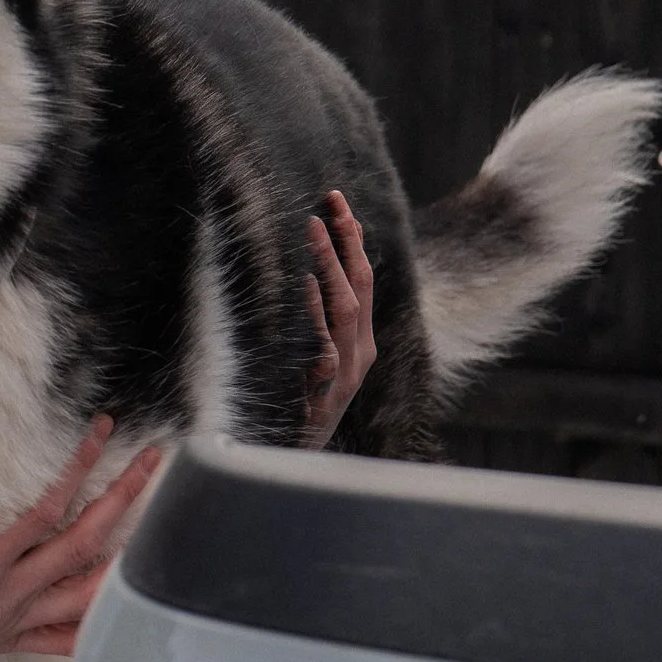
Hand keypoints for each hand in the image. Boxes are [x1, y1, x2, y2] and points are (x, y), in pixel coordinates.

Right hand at [0, 417, 162, 661]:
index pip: (44, 511)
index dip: (78, 469)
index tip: (99, 433)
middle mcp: (5, 599)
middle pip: (80, 546)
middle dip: (121, 500)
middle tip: (151, 462)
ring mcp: (7, 624)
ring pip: (83, 594)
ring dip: (123, 558)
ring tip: (158, 529)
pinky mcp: (1, 643)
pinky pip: (59, 640)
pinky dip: (94, 627)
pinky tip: (120, 614)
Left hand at [304, 190, 374, 447]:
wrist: (299, 462)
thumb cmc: (302, 409)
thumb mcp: (315, 362)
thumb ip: (317, 325)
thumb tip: (306, 276)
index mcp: (360, 341)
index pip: (362, 279)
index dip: (352, 239)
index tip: (336, 201)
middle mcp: (360, 352)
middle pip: (361, 286)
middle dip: (348, 240)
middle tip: (329, 200)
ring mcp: (347, 373)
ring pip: (346, 308)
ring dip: (330, 264)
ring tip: (312, 228)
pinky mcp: (327, 392)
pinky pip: (324, 346)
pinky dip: (316, 312)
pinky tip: (305, 283)